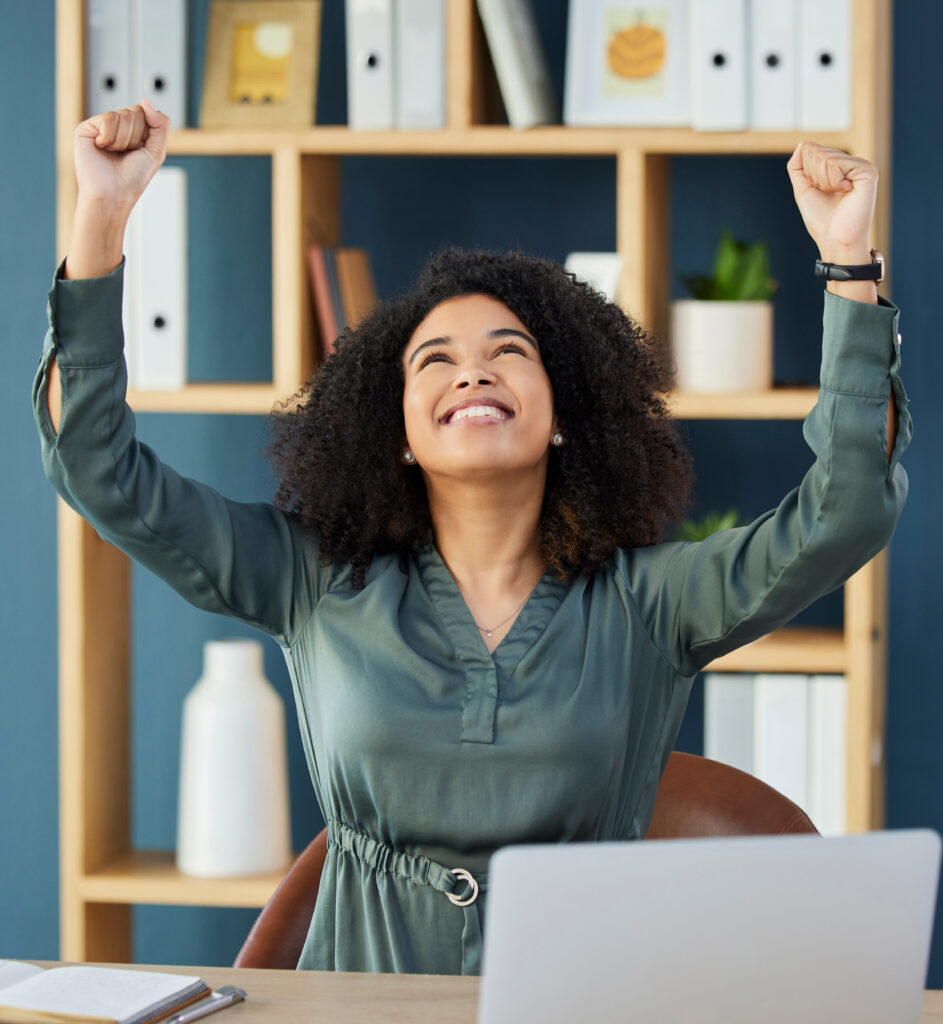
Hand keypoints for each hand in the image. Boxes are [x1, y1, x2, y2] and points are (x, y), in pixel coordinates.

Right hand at [73, 99, 170, 216]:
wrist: (112, 195)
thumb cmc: (133, 179)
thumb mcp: (156, 151)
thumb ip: (160, 124)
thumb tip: (146, 100)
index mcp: (132, 132)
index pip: (145, 112)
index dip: (147, 133)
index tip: (139, 151)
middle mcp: (115, 127)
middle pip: (134, 112)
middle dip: (135, 136)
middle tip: (125, 154)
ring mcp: (99, 127)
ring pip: (121, 115)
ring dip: (123, 140)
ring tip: (114, 154)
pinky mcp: (86, 129)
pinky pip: (107, 119)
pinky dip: (110, 138)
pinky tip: (102, 148)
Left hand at [786, 141, 877, 262]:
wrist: (835, 239)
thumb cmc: (821, 219)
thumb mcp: (803, 189)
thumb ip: (798, 167)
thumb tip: (802, 143)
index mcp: (838, 167)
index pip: (811, 150)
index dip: (807, 173)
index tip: (819, 191)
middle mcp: (851, 163)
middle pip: (817, 152)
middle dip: (814, 176)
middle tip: (828, 194)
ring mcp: (861, 165)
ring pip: (826, 157)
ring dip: (824, 180)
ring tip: (837, 194)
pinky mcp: (868, 170)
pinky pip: (838, 163)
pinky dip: (834, 180)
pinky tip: (845, 191)